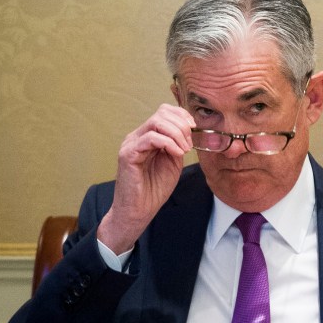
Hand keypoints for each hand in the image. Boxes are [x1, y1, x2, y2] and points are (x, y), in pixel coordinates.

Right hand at [97, 104, 194, 253]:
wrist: (139, 210)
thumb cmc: (154, 189)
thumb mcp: (173, 162)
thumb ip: (178, 145)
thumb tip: (188, 133)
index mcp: (148, 136)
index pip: (164, 111)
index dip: (181, 115)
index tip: (194, 128)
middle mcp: (138, 136)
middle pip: (161, 113)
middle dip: (181, 126)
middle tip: (189, 144)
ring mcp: (131, 144)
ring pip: (155, 122)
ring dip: (176, 134)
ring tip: (183, 150)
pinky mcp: (127, 154)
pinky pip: (149, 138)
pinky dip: (168, 143)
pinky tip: (176, 153)